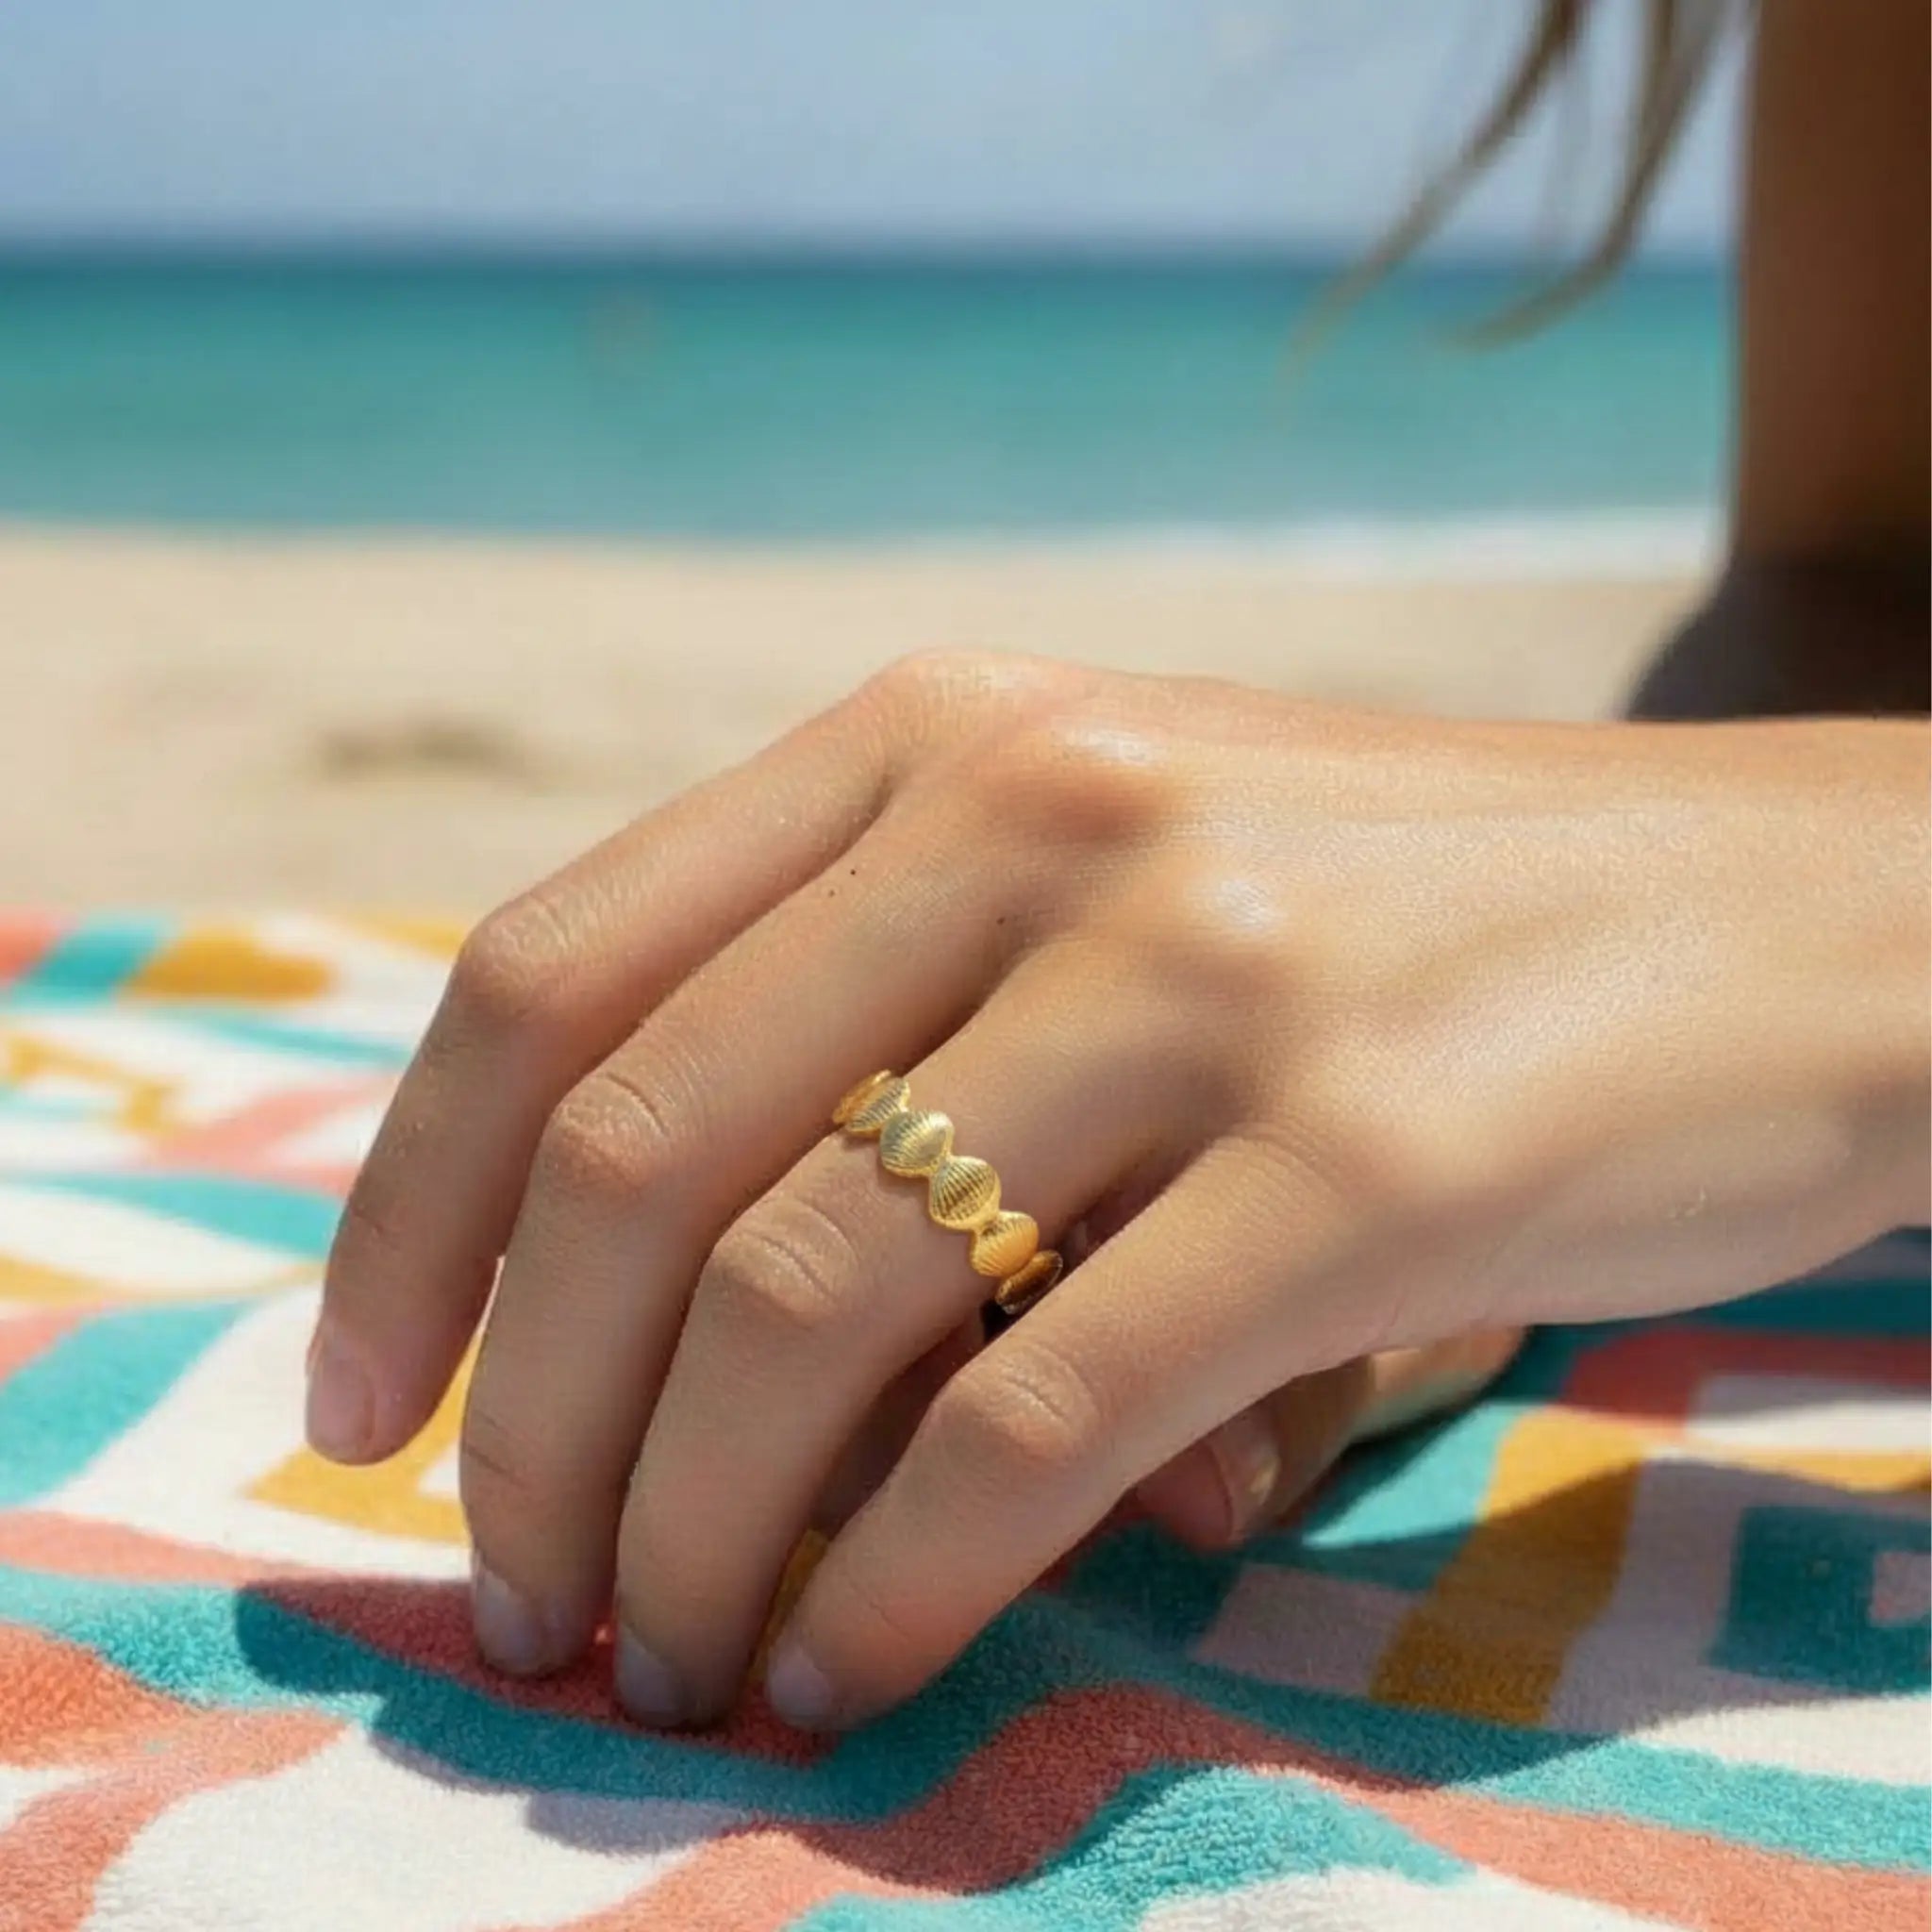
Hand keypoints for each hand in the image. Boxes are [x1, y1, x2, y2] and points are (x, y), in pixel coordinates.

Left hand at [309, 653, 1927, 1728]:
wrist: (1786, 907)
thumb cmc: (1412, 913)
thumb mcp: (1116, 873)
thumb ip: (888, 1032)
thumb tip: (653, 1359)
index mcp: (938, 732)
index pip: (552, 976)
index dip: (410, 1219)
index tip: (366, 1412)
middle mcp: (1040, 807)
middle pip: (637, 1157)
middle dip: (530, 1423)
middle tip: (524, 1596)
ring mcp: (1205, 970)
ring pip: (803, 1304)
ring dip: (689, 1528)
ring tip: (673, 1655)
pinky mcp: (1367, 1157)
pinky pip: (1033, 1416)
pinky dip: (897, 1577)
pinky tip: (851, 1663)